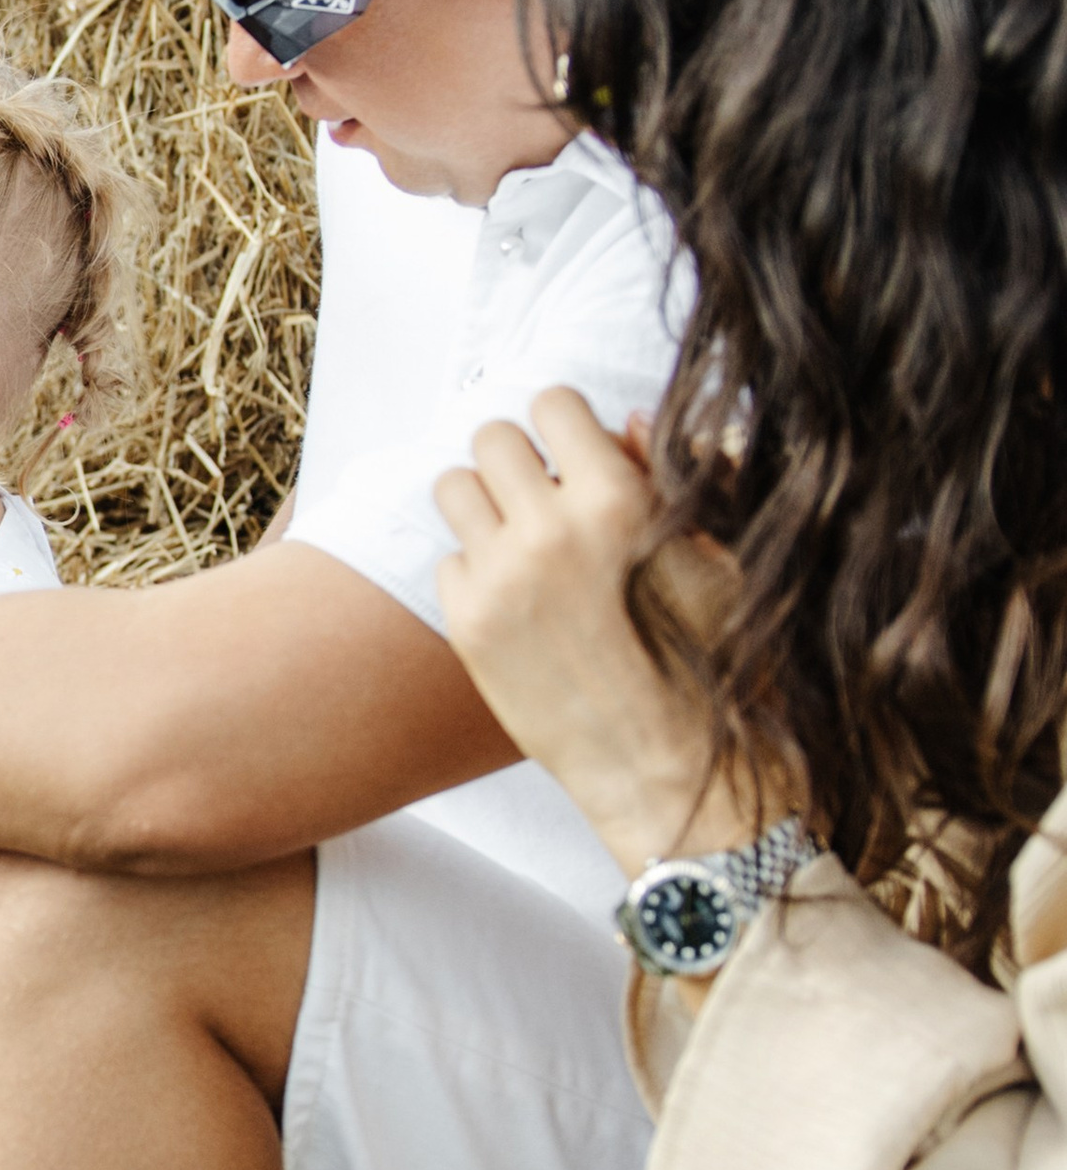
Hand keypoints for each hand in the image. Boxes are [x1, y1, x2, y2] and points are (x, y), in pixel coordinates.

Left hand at [434, 389, 740, 875]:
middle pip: (491, 436)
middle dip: (518, 457)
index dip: (565, 424)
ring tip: (520, 537)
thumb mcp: (718, 558)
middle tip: (543, 494)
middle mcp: (549, 531)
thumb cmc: (710, 660)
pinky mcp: (470, 626)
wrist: (667, 766)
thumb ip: (673, 476)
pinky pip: (450, 560)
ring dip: (483, 501)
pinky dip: (476, 570)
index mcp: (618, 500)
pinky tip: (518, 602)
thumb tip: (625, 418)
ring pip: (453, 485)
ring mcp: (501, 579)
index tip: (576, 451)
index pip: (553, 403)